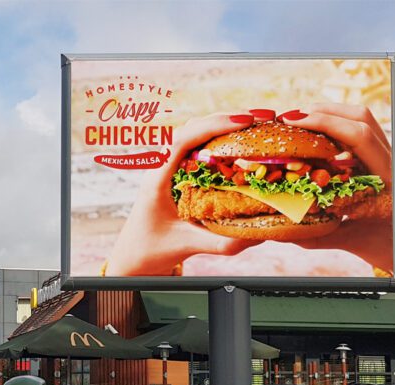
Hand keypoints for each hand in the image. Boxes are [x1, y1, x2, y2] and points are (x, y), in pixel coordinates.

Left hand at [105, 113, 259, 275]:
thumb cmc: (153, 250)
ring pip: (196, 134)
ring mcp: (167, 167)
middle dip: (227, 119)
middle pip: (192, 129)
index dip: (213, 126)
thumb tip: (259, 235)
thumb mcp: (188, 247)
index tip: (242, 121)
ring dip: (225, 125)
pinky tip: (243, 140)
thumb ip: (221, 243)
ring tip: (257, 123)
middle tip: (261, 117)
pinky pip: (197, 146)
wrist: (133, 257)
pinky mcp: (176, 172)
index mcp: (156, 179)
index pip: (182, 140)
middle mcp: (160, 166)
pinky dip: (221, 138)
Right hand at [281, 104, 393, 272]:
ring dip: (331, 114)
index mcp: (387, 178)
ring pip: (364, 120)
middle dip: (324, 112)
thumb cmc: (385, 249)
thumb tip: (280, 232)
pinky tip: (317, 133)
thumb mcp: (351, 242)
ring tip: (301, 120)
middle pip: (361, 118)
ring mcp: (390, 158)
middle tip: (291, 118)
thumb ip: (317, 236)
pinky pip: (363, 132)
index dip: (324, 123)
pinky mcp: (384, 159)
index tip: (295, 121)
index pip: (358, 136)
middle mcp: (391, 163)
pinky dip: (338, 126)